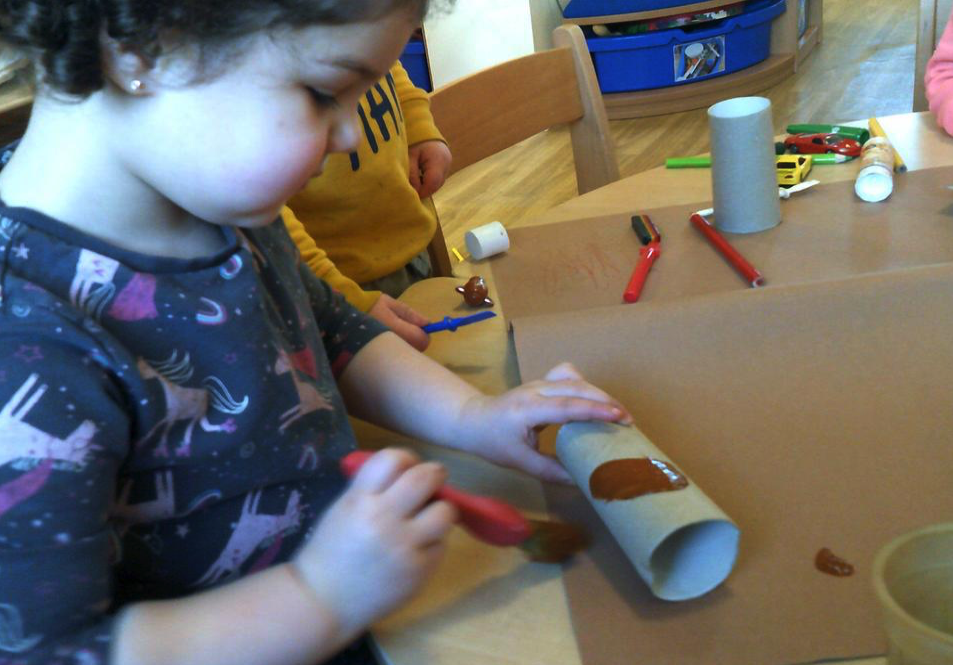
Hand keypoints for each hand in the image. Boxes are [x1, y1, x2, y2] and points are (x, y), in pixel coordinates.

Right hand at [292, 449, 456, 633]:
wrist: (324, 600)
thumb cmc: (332, 551)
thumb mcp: (343, 508)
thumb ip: (372, 487)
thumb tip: (408, 469)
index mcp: (360, 500)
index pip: (393, 459)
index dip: (406, 458)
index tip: (409, 468)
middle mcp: (384, 519)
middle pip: (426, 478)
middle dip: (434, 475)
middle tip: (433, 482)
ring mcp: (405, 546)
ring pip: (444, 512)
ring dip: (440, 511)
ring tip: (428, 519)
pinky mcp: (420, 571)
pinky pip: (441, 545)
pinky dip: (433, 543)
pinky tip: (417, 550)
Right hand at [369, 294, 429, 350]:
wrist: (347, 317)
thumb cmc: (371, 306)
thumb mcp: (391, 304)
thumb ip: (410, 314)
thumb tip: (427, 323)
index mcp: (399, 331)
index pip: (423, 340)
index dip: (424, 333)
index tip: (419, 326)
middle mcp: (397, 345)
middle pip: (418, 349)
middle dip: (416, 340)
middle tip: (404, 329)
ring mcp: (390, 353)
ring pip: (409, 354)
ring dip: (407, 345)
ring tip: (393, 334)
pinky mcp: (384, 356)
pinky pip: (399, 356)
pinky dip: (398, 350)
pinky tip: (388, 342)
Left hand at [408, 140, 451, 198]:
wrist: (422, 128)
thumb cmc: (414, 141)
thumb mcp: (409, 157)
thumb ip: (411, 175)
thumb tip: (413, 192)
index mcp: (438, 160)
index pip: (432, 183)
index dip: (421, 192)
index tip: (410, 194)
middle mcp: (446, 164)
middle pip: (436, 185)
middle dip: (423, 190)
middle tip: (410, 190)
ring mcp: (448, 165)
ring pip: (437, 183)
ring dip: (426, 186)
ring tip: (413, 181)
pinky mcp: (446, 166)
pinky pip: (437, 178)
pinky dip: (428, 181)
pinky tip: (419, 177)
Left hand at [452, 363, 631, 482]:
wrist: (472, 419)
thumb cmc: (492, 441)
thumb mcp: (519, 461)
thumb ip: (550, 470)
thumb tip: (581, 481)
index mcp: (528, 409)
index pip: (566, 405)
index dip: (595, 410)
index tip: (619, 417)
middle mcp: (535, 390)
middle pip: (577, 387)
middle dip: (605, 401)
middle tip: (628, 421)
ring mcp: (539, 382)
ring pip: (575, 378)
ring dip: (599, 393)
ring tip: (618, 414)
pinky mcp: (543, 382)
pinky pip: (569, 376)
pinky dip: (586, 385)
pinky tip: (595, 401)